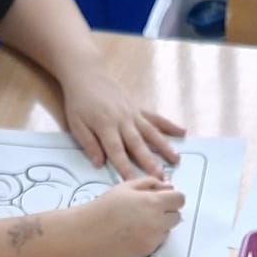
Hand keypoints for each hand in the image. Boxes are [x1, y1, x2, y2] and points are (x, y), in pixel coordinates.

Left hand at [62, 73, 183, 176]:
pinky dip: (169, 125)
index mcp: (105, 126)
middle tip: (160, 176)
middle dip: (149, 161)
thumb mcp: (75, 124)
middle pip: (137, 144)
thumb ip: (89, 144)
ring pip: (151, 133)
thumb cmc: (79, 101)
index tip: (132, 181)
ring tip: (176, 160)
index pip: (116, 151)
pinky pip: (156, 118)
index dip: (124, 167)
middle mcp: (123, 121)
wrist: (87, 74)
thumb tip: (99, 164)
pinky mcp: (138, 108)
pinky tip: (182, 132)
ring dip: (164, 147)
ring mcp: (133, 114)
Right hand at [82, 176, 185, 256]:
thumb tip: (167, 186)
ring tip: (138, 222)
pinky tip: (134, 232)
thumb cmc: (104, 208)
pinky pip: (157, 242)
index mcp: (153, 202)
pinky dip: (150, 237)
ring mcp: (153, 238)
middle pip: (177, 216)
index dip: (173, 198)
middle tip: (148, 210)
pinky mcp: (147, 251)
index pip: (180, 199)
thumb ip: (151, 183)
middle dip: (167, 212)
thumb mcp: (127, 187)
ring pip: (167, 230)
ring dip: (160, 225)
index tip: (166, 199)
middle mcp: (157, 222)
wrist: (88, 232)